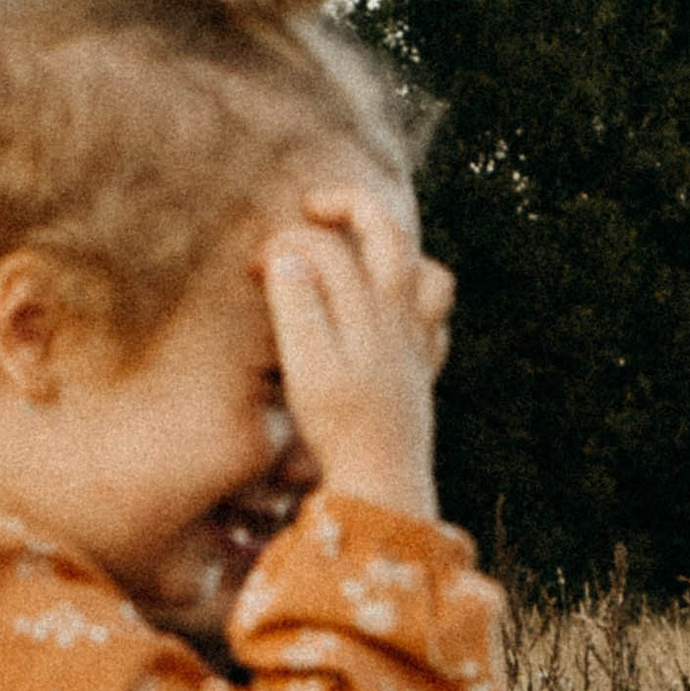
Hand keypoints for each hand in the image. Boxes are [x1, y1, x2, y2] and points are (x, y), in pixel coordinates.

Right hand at [261, 188, 450, 521]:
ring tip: (364, 252)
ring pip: (427, 273)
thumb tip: (287, 256)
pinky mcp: (421, 371)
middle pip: (389, 235)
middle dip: (350, 207)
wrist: (383, 483)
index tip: (253, 265)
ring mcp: (416, 343)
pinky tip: (392, 315)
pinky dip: (417, 303)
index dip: (286, 243)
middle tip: (311, 207)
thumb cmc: (339, 427)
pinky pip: (436, 320)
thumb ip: (297, 305)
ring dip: (397, 252)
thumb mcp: (307, 366)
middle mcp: (399, 318)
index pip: (327, 247)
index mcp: (368, 310)